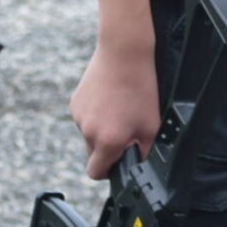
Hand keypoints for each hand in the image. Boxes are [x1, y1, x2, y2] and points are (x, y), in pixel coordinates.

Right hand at [72, 40, 160, 179]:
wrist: (124, 53)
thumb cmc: (141, 89)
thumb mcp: (152, 126)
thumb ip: (144, 152)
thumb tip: (138, 165)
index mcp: (106, 142)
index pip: (96, 173)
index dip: (110, 171)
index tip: (121, 160)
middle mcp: (87, 132)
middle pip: (93, 154)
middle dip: (108, 149)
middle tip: (127, 131)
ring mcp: (78, 116)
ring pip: (89, 135)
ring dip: (102, 130)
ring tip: (121, 110)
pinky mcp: (75, 102)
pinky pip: (85, 118)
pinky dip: (96, 115)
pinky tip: (111, 99)